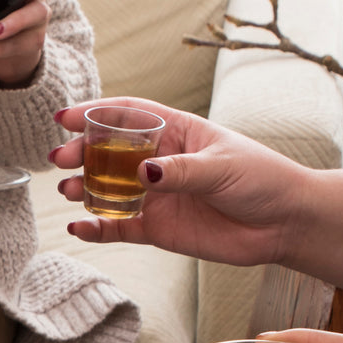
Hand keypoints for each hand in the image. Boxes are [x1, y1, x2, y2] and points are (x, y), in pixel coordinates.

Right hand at [49, 98, 302, 266]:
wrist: (282, 223)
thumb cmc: (261, 179)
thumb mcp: (222, 166)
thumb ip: (179, 171)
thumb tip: (141, 173)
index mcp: (176, 133)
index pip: (129, 116)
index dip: (95, 113)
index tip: (65, 117)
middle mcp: (159, 163)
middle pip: (109, 153)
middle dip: (81, 153)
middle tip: (60, 159)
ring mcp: (155, 196)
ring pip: (107, 190)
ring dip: (84, 189)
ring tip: (69, 190)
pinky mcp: (156, 228)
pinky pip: (118, 228)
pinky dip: (97, 228)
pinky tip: (79, 226)